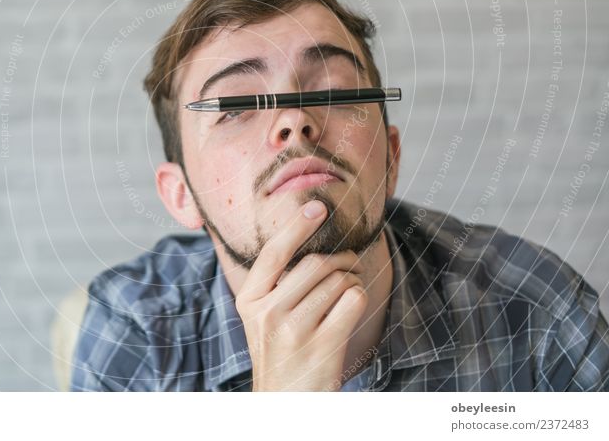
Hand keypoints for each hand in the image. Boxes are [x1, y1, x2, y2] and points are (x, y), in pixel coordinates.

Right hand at [235, 200, 367, 390]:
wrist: (284, 401)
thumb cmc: (278, 350)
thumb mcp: (261, 315)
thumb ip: (275, 282)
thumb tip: (303, 235)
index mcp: (250, 299)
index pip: (274, 252)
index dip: (296, 226)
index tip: (316, 208)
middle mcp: (268, 312)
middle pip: (315, 264)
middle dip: (341, 258)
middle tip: (351, 263)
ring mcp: (295, 331)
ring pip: (338, 280)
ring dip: (353, 278)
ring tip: (350, 288)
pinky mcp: (323, 346)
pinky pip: (353, 301)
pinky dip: (359, 295)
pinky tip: (352, 305)